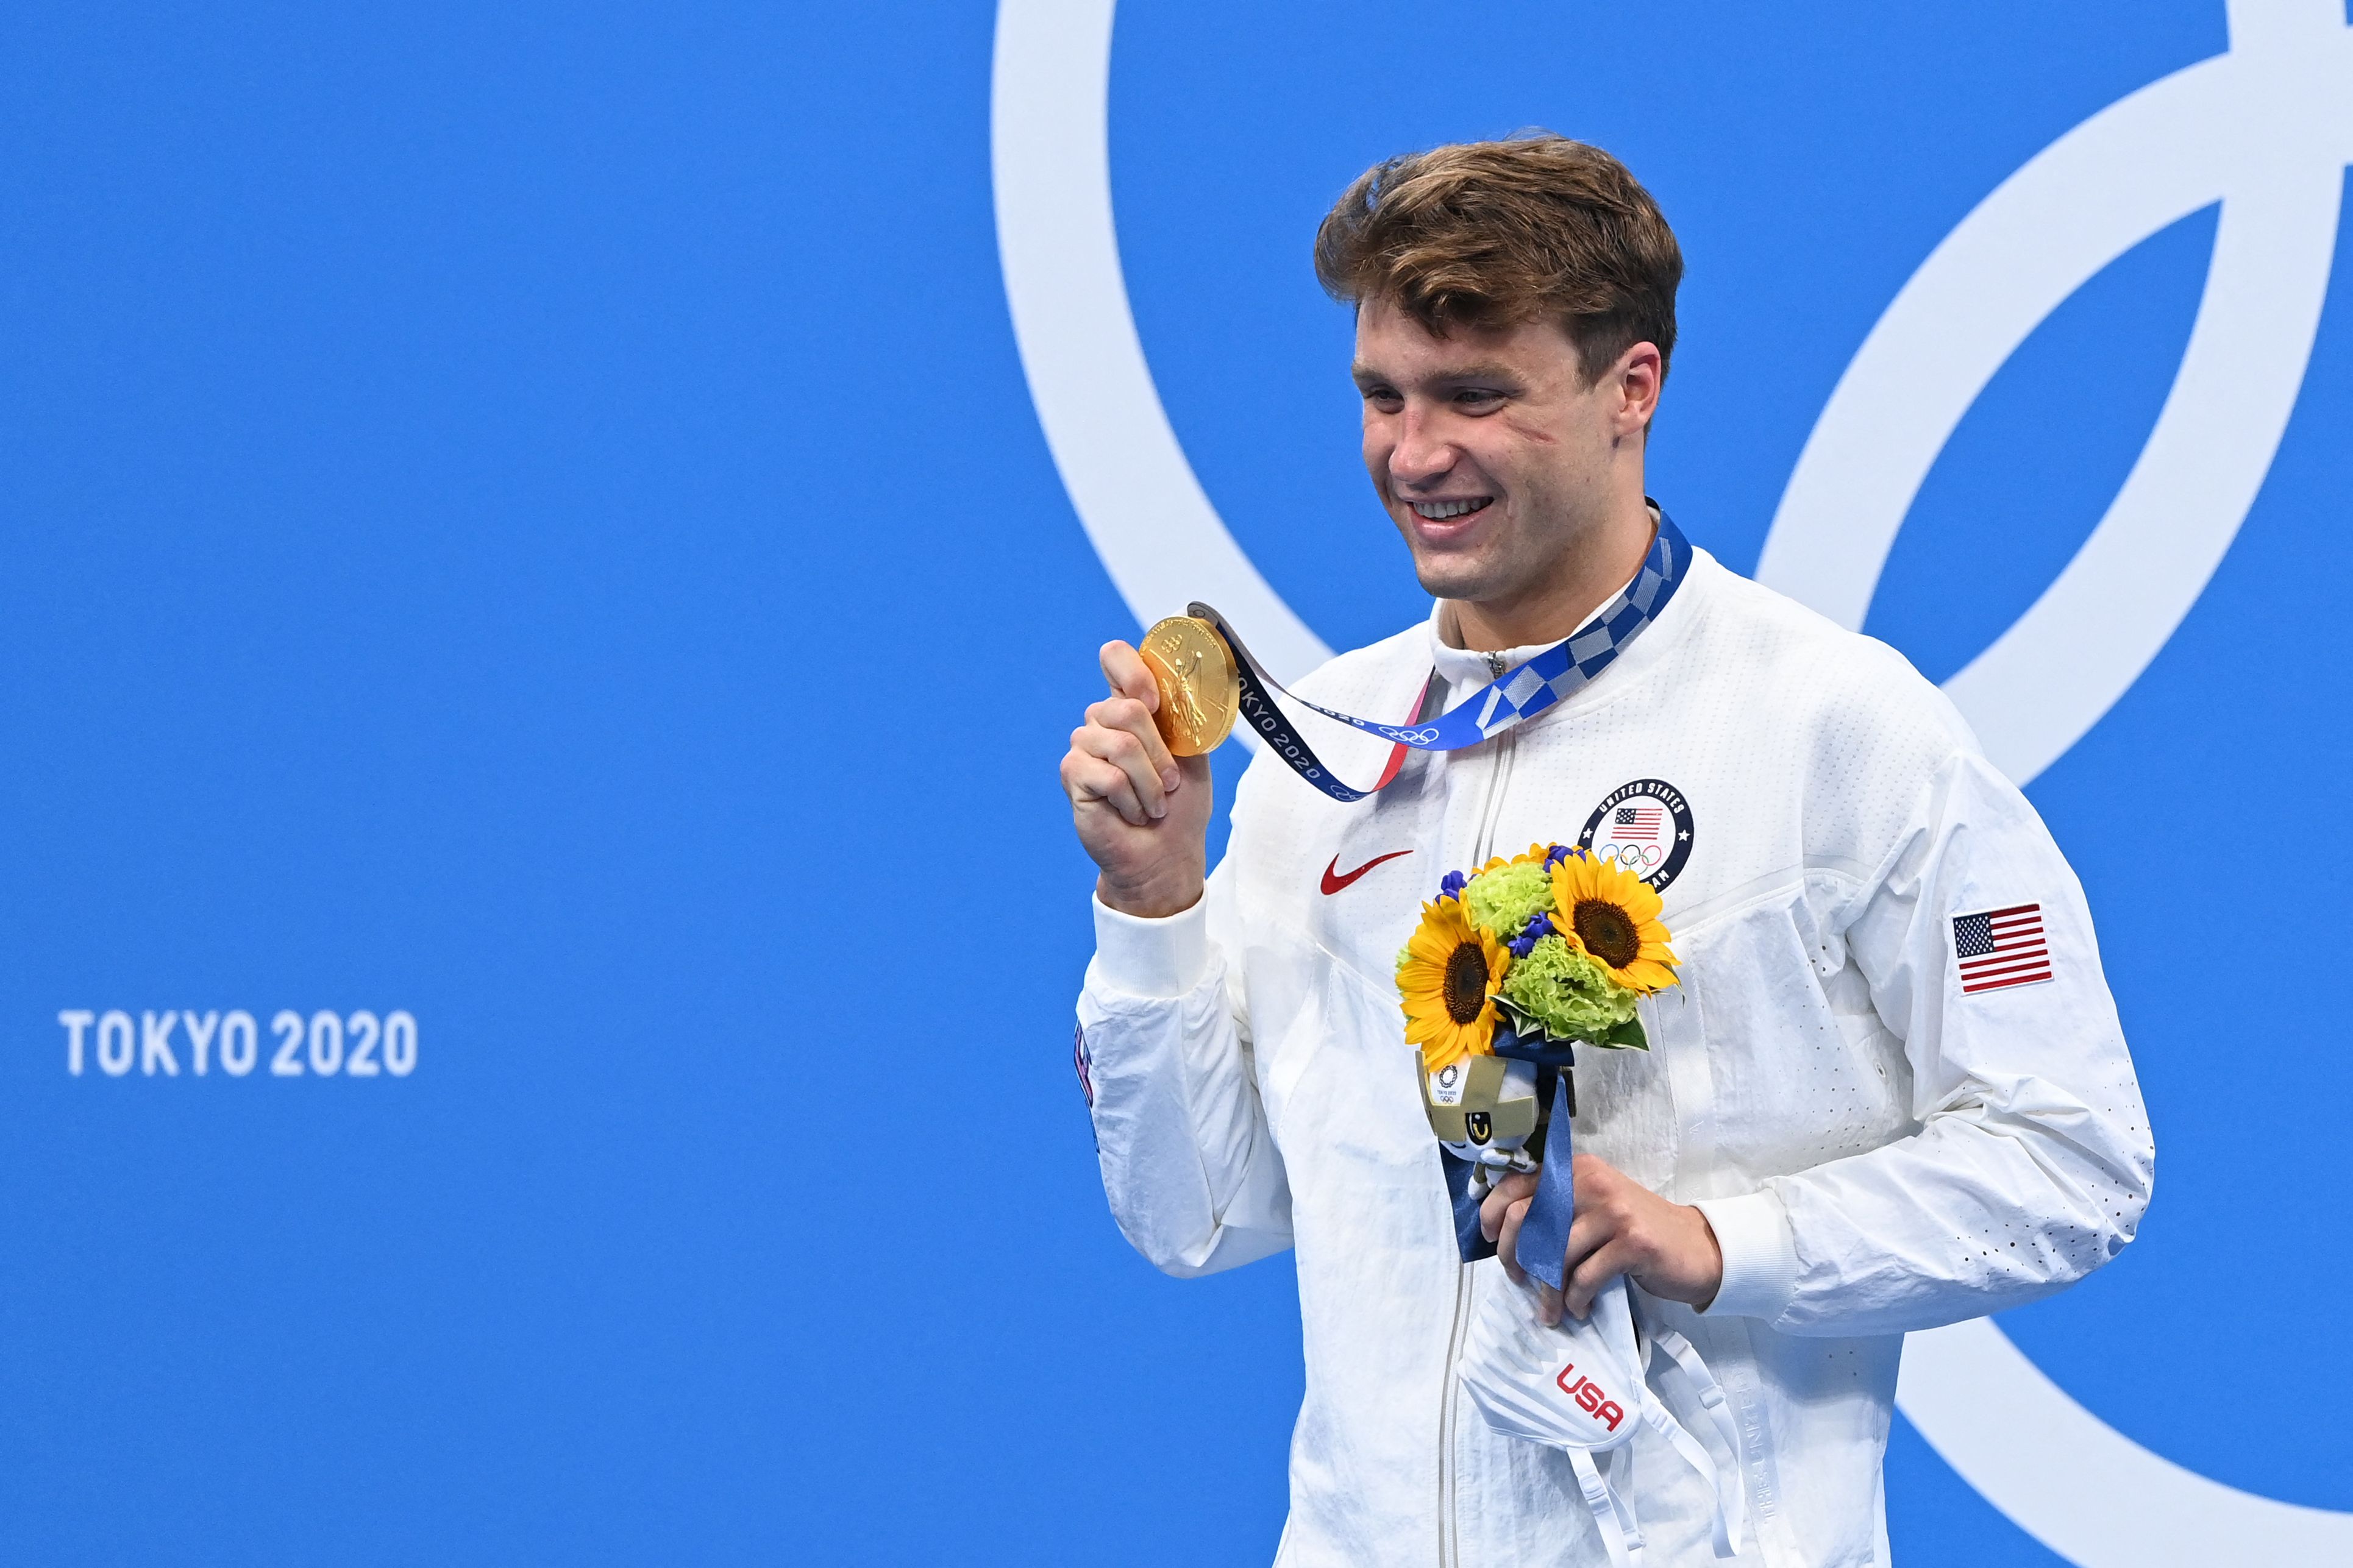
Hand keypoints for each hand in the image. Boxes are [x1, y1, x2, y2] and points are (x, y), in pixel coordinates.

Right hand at [1060, 640, 1212, 918]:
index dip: (1133, 671)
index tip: (1155, 701)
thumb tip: (1178, 684)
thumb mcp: (1193, 752)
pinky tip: (1132, 814)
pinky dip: (1132, 800)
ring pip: (1120, 744)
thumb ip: (1181, 715)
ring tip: (1154, 804)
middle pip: (1127, 708)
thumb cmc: (1181, 804)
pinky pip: (1108, 775)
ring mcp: (1084, 747)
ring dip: (1150, 783)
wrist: (1167, 853)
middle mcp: (1103, 721)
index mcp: (1132, 706)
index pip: (1115, 658)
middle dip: (1160, 753)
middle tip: (1170, 783)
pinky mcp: (1073, 775)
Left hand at [1478, 1153, 1723, 1324]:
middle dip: (1513, 1256)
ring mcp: (1612, 1211)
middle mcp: (1591, 1183)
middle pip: (1527, 1220)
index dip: (1492, 1214)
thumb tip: (1504, 1235)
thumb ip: (1556, 1211)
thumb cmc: (1635, 1232)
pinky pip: (1585, 1277)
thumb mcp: (1593, 1209)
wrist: (1697, 1247)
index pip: (1516, 1186)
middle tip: (1518, 1281)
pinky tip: (1579, 1308)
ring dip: (1547, 1291)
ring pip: (1555, 1255)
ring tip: (1551, 1311)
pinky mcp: (1632, 1242)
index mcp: (1576, 1171)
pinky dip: (1576, 1299)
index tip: (1488, 1240)